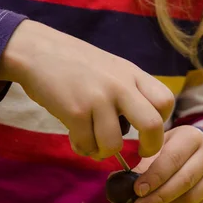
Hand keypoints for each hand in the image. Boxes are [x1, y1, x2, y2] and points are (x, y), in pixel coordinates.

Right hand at [0, 20, 173, 158]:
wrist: (37, 50)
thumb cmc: (77, 64)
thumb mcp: (113, 69)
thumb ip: (131, 92)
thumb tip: (144, 129)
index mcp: (133, 74)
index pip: (165, 101)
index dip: (162, 122)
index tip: (148, 131)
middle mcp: (120, 85)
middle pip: (152, 125)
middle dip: (150, 147)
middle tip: (140, 153)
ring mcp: (98, 98)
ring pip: (115, 144)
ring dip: (104, 152)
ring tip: (94, 143)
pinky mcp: (75, 111)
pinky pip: (87, 145)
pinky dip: (82, 148)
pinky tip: (76, 138)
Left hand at [132, 126, 202, 202]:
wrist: (201, 153)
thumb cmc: (173, 151)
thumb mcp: (159, 148)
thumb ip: (142, 163)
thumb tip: (121, 184)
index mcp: (192, 137)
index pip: (172, 159)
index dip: (154, 176)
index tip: (137, 190)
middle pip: (184, 180)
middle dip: (158, 196)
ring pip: (192, 197)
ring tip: (156, 201)